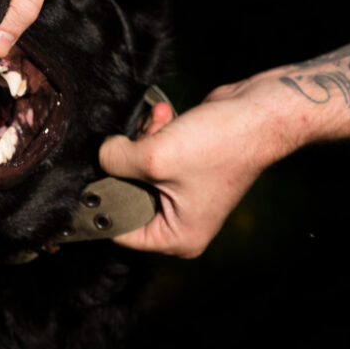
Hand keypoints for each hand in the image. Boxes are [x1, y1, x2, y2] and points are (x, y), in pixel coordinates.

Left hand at [99, 73, 295, 257]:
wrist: (259, 111)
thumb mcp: (153, 158)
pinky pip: (151, 153)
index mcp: (178, 237)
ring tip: (160, 124)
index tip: (91, 177)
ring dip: (142, 140)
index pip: (119, 230)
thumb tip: (101, 156)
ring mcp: (183, 194)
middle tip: (141, 141)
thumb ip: (113, 162)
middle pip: (125, 195)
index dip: (103, 202)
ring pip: (135, 169)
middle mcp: (181, 221)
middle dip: (128, 163)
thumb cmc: (220, 144)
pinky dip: (153, 132)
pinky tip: (165, 116)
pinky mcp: (184, 167)